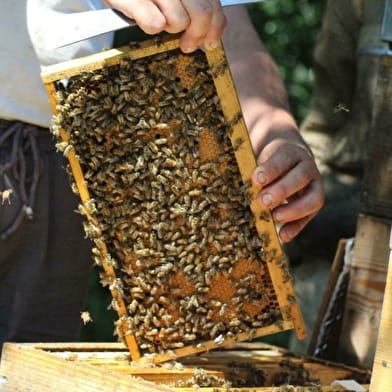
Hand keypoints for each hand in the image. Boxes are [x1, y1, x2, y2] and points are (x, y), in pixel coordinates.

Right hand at [104, 0, 226, 51]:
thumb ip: (196, 5)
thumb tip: (216, 28)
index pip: (213, 5)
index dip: (215, 28)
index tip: (210, 43)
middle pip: (202, 14)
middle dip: (196, 35)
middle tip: (187, 46)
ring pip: (179, 21)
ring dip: (169, 27)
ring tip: (158, 17)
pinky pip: (154, 24)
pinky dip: (150, 26)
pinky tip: (143, 16)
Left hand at [251, 133, 323, 242]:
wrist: (286, 158)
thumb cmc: (267, 160)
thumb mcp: (260, 158)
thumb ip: (254, 172)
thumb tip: (241, 188)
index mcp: (291, 152)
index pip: (283, 158)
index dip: (270, 169)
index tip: (256, 179)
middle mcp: (307, 167)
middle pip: (300, 177)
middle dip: (281, 190)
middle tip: (263, 201)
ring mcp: (315, 185)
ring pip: (313, 198)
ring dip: (293, 210)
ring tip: (274, 217)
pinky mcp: (315, 202)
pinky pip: (310, 215)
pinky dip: (296, 227)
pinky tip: (283, 236)